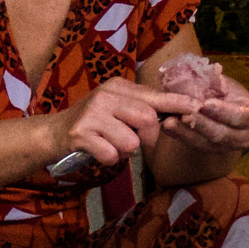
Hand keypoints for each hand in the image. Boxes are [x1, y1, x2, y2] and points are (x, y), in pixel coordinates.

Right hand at [52, 77, 201, 167]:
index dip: (176, 104)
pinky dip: (108, 160)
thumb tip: (176, 115)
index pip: (153, 96)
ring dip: (124, 152)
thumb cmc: (92, 123)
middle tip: (131, 141)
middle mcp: (105, 96)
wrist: (52, 133)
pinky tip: (98, 152)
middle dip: (146, 137)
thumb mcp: (115, 107)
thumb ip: (140, 108)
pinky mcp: (80, 135)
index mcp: (117, 87)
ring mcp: (92, 115)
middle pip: (146, 119)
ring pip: (130, 142)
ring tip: (109, 145)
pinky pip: (111, 155)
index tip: (196, 107)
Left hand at [158, 76, 248, 153]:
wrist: (221, 104)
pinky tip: (166, 126)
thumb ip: (216, 81)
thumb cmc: (224, 90)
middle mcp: (243, 136)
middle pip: (221, 134)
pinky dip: (179, 135)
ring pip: (205, 143)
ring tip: (170, 122)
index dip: (223, 111)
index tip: (205, 104)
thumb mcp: (224, 82)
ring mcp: (226, 147)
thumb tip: (206, 74)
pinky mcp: (209, 150)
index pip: (240, 116)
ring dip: (186, 133)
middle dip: (201, 124)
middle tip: (185, 115)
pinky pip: (193, 145)